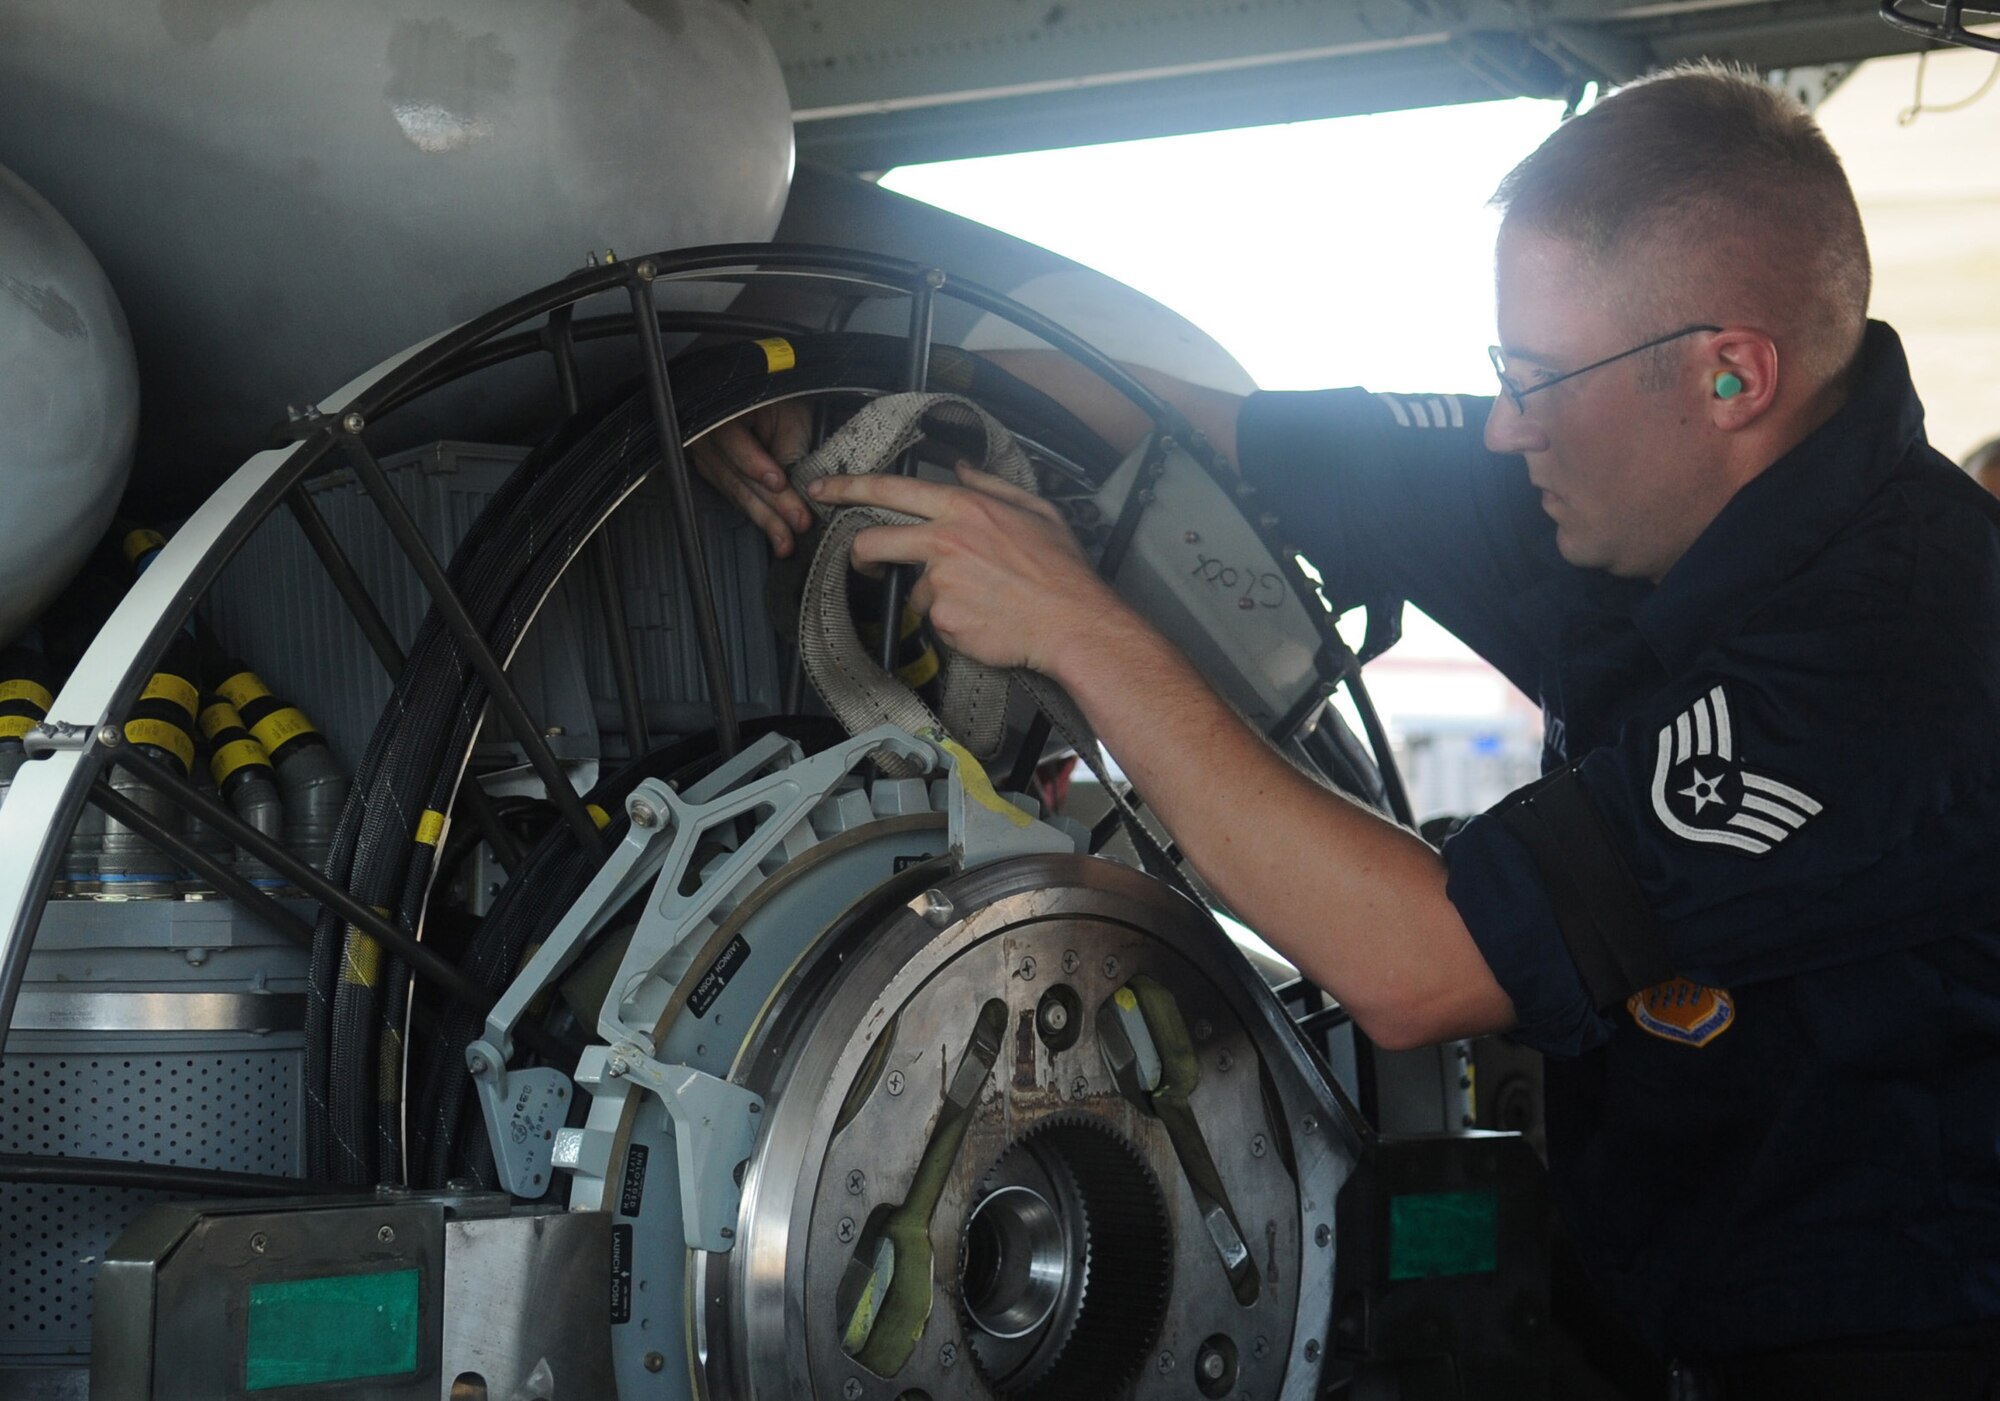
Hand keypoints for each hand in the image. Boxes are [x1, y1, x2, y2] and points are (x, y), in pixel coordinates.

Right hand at [689, 401, 815, 556]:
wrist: (763, 396)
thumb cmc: (778, 399)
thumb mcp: (789, 415)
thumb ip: (788, 448)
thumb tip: (795, 486)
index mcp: (721, 414)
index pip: (735, 443)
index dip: (757, 464)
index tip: (779, 482)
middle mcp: (706, 437)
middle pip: (737, 476)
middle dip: (770, 504)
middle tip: (796, 523)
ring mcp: (706, 457)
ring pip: (736, 492)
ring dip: (765, 519)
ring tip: (786, 539)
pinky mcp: (714, 472)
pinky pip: (734, 497)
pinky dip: (756, 514)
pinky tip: (773, 530)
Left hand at [806, 465, 1134, 677]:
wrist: (1074, 622)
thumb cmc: (1063, 572)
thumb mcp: (1038, 511)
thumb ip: (994, 485)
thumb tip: (964, 468)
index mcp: (965, 508)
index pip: (892, 489)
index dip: (849, 487)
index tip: (824, 489)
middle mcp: (946, 540)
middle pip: (875, 542)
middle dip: (862, 556)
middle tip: (869, 566)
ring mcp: (940, 582)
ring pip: (914, 590)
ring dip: (936, 599)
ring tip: (980, 602)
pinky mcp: (942, 619)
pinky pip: (936, 620)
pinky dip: (955, 623)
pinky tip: (985, 620)